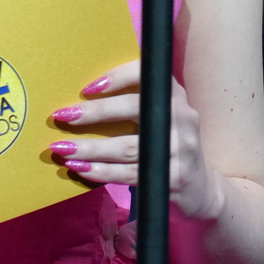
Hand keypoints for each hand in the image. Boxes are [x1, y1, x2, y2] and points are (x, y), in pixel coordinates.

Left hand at [47, 63, 225, 220]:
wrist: (201, 188)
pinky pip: (129, 174)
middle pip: (134, 110)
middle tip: (62, 116)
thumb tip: (81, 97)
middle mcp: (182, 118)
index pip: (146, 76)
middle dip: (94, 113)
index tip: (88, 87)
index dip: (118, 77)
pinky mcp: (174, 178)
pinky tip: (80, 168)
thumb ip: (134, 103)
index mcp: (174, 96)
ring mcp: (181, 150)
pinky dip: (101, 171)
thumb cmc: (166, 144)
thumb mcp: (160, 117)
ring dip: (90, 148)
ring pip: (127, 147)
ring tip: (62, 148)